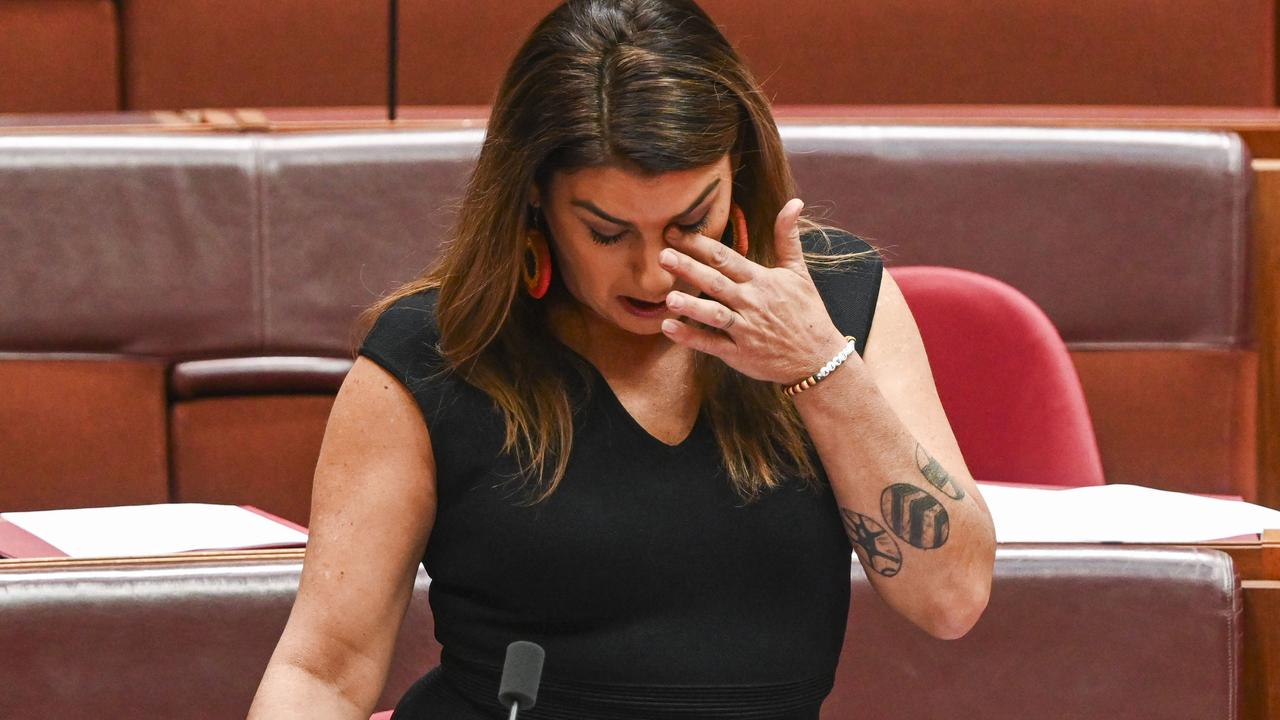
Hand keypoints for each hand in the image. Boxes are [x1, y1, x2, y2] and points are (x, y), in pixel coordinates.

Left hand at [659, 198, 849, 383]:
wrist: (818, 357)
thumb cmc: (806, 312)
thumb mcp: (799, 271)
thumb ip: (788, 237)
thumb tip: (794, 202)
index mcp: (761, 280)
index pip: (726, 258)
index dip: (699, 244)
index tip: (674, 232)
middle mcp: (751, 302)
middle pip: (715, 282)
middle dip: (688, 268)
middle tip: (662, 256)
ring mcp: (745, 329)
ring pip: (714, 315)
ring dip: (691, 306)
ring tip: (668, 298)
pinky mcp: (740, 354)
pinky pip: (712, 345)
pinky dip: (691, 338)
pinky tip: (669, 329)